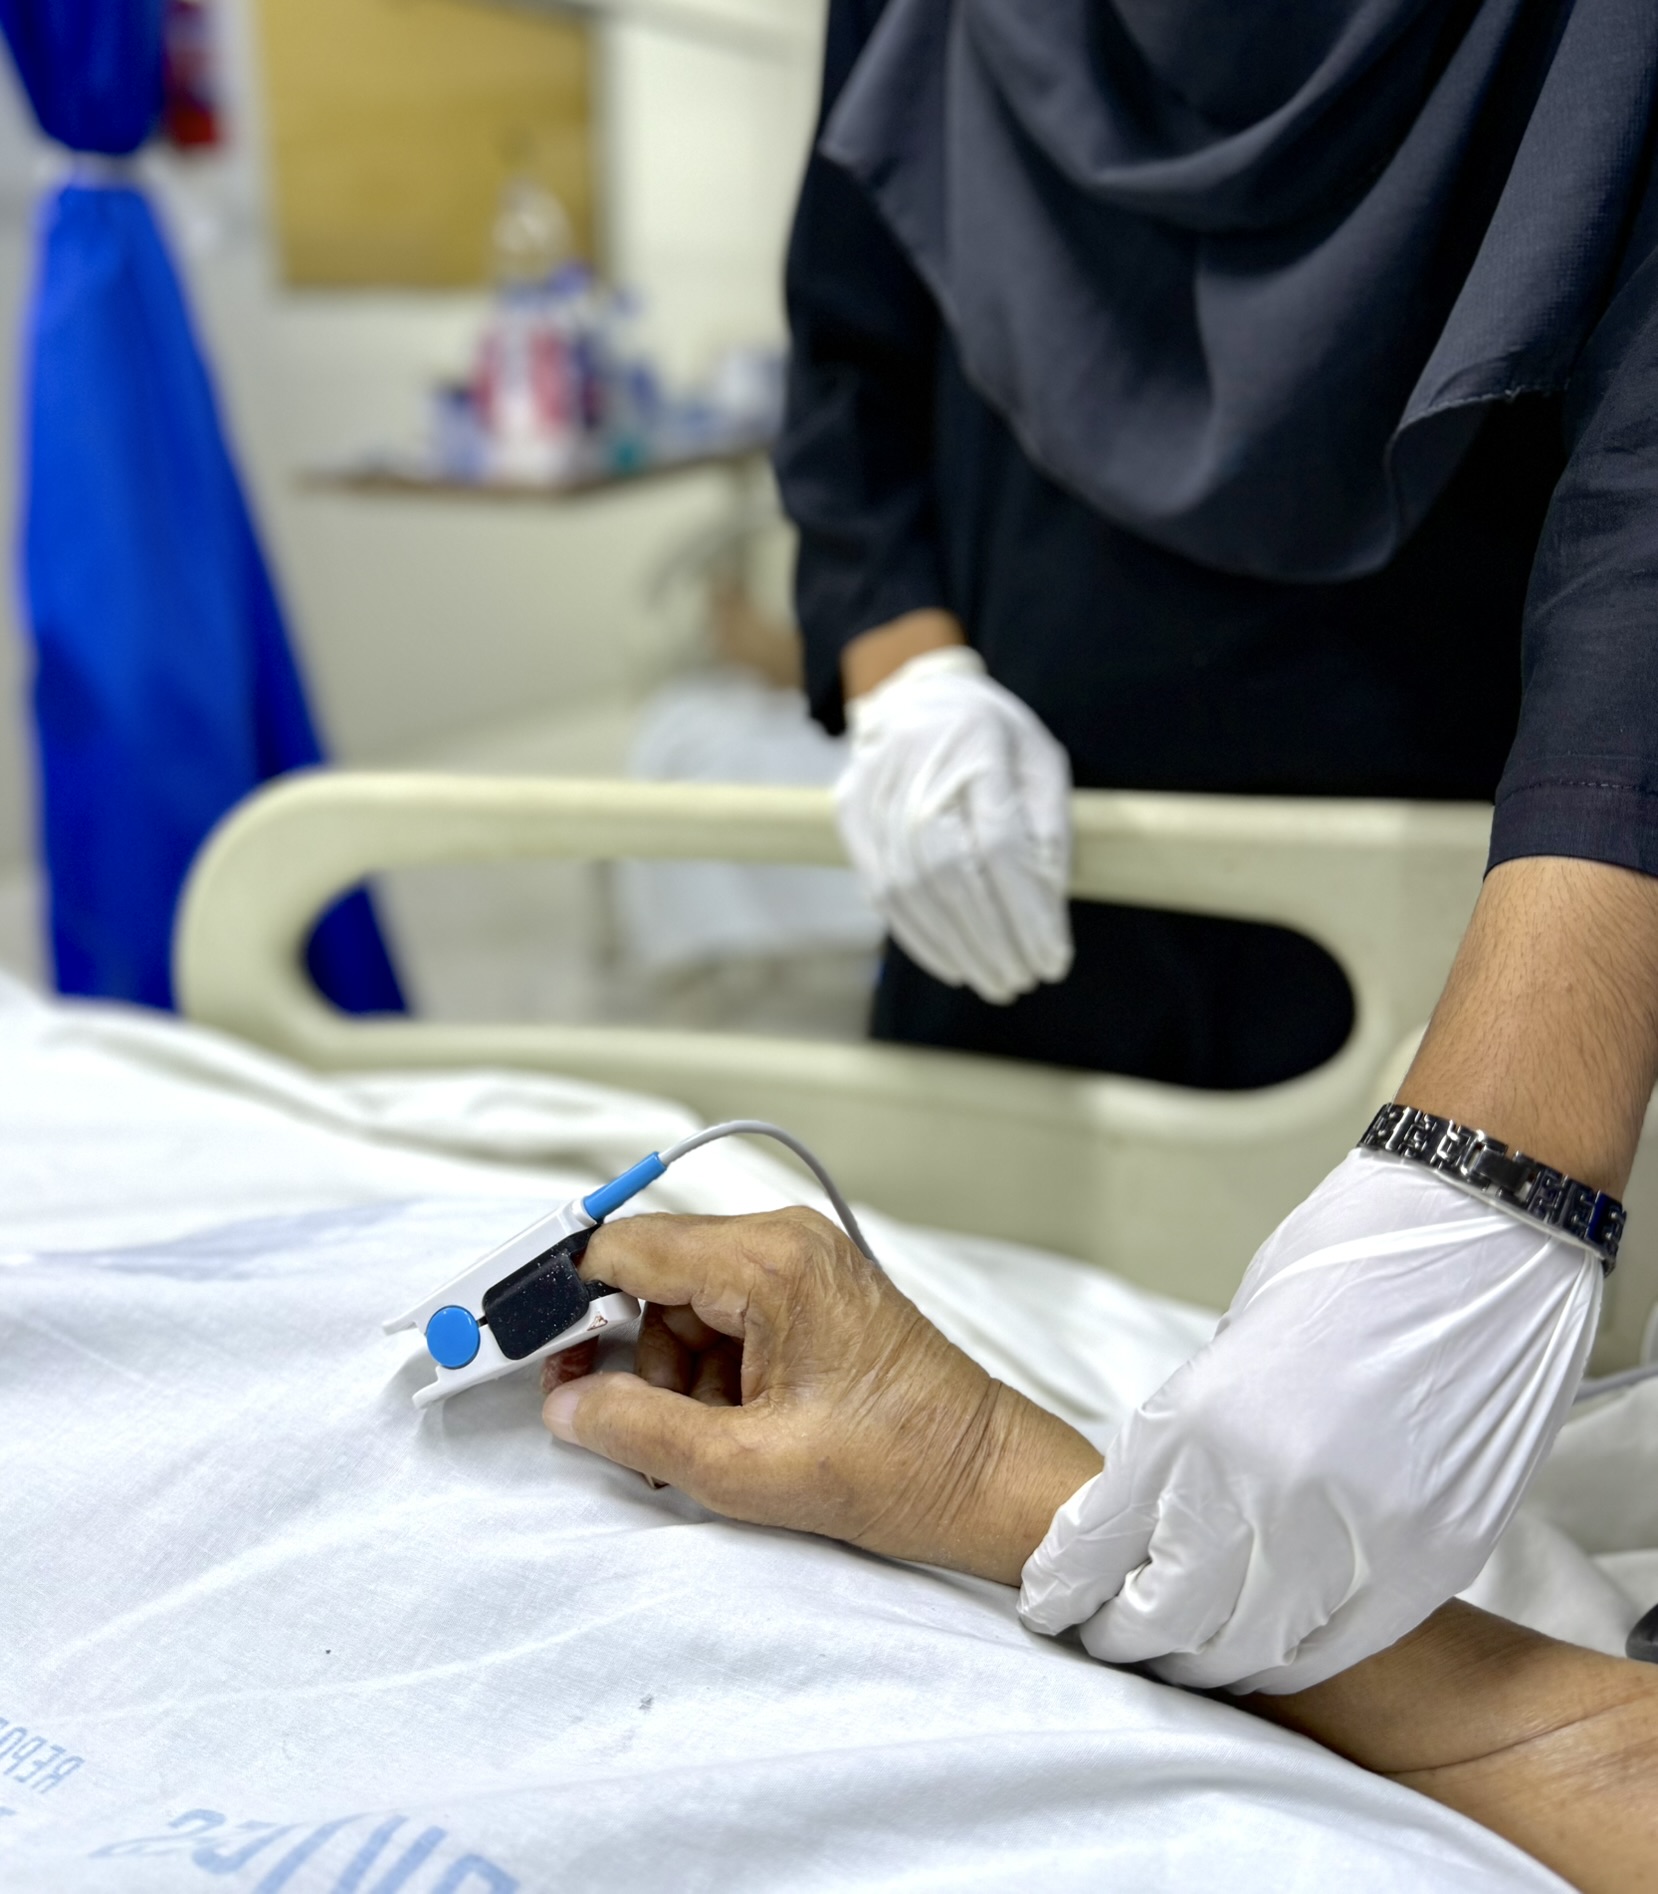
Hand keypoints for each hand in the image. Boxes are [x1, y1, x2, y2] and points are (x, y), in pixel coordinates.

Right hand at [541, 1207, 1101, 1582]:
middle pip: (651, 1277)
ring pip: (684, 1305)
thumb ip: (638, 1431)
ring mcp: (803, 1264)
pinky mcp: (813, 1295)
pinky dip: (710, 1374)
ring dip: (671, 1376)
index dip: (561, 1296)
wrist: (990, 1482)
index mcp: (770, 1262)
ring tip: (707, 1445)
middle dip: (626, 1356)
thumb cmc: (898, 1470)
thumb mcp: (747, 1469)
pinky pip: (726, 1318)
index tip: (516, 1341)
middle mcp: (785, 1241)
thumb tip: (563, 1408)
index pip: (625, 1246)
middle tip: (615, 1426)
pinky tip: (732, 1430)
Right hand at [836, 646, 1072, 1003]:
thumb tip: (1048, 906)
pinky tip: (952, 963)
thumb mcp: (1041, 760)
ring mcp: (875, 792)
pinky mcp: (851, 815)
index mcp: (977, 744)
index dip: (1027, 911)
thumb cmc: (993, 735)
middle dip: (992, 940)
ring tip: (994, 979)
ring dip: (957, 947)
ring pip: (911, 889)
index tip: (1054, 958)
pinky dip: (919, 936)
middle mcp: (917, 767)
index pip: (1000, 845)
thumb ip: (1048, 826)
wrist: (915, 695)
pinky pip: (881, 889)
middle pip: (950, 874)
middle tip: (1022, 981)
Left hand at [1019, 1151, 1601, 1693]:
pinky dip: (1294, 1658)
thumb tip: (1174, 1497)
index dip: (1065, 1586)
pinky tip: (1267, 1652)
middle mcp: (1260, 1486)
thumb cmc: (1351, 1258)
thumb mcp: (1238, 1338)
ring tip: (1184, 1657)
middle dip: (1124, 1636)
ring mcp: (1349, 1530)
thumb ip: (1203, 1424)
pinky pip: (1340, 1643)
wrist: (1481, 1228)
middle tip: (1109, 1640)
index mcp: (1195, 1418)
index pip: (1101, 1541)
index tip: (1049, 1603)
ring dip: (1206, 1659)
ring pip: (1250, 1646)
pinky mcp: (1426, 1554)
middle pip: (1166, 1614)